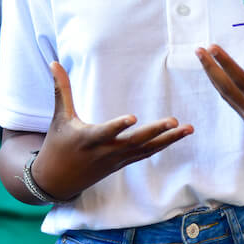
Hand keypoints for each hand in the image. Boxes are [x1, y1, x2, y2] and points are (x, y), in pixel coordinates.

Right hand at [30, 62, 192, 200]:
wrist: (57, 180)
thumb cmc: (57, 145)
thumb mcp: (58, 118)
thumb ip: (61, 90)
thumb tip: (54, 63)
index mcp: (88, 139)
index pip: (106, 132)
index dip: (118, 126)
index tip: (133, 118)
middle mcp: (106, 152)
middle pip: (135, 143)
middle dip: (156, 133)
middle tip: (175, 121)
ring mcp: (116, 160)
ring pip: (146, 150)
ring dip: (169, 140)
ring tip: (188, 129)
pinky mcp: (123, 164)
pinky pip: (146, 154)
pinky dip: (163, 145)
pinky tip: (178, 136)